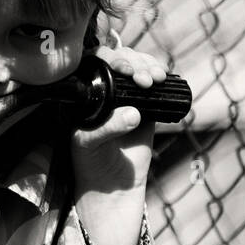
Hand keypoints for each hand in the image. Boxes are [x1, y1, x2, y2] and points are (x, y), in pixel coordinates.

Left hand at [69, 44, 166, 244]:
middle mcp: (102, 91)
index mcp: (82, 95)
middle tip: (142, 77)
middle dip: (134, 62)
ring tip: (154, 79)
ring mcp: (124, 97)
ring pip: (137, 67)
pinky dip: (159, 76)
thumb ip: (107, 128)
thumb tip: (134, 114)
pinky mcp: (144, 106)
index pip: (92, 64)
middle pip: (119, 60)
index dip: (109, 58)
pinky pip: (153, 85)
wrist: (112, 186)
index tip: (123, 68)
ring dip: (148, 66)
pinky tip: (162, 78)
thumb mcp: (89, 144)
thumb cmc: (91, 162)